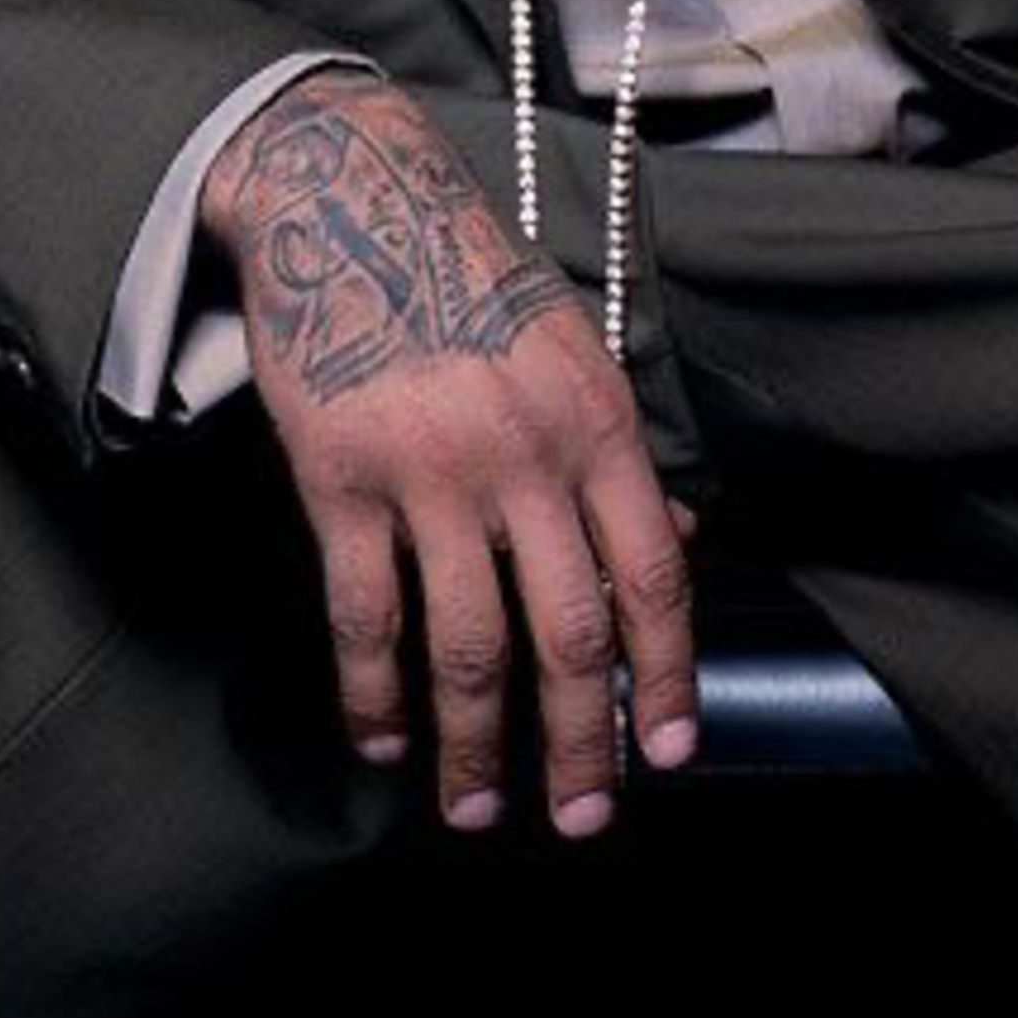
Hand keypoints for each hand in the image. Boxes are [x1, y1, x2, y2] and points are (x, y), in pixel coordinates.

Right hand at [201, 68, 698, 835]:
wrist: (352, 201)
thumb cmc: (473, 279)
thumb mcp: (574, 349)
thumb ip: (619, 456)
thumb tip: (679, 550)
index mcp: (595, 421)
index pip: (653, 576)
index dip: (666, 677)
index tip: (667, 752)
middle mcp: (525, 453)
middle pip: (568, 633)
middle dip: (579, 745)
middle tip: (583, 816)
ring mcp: (430, 471)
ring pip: (468, 647)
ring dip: (477, 748)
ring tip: (475, 809)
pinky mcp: (339, 480)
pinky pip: (363, 617)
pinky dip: (375, 696)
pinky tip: (385, 740)